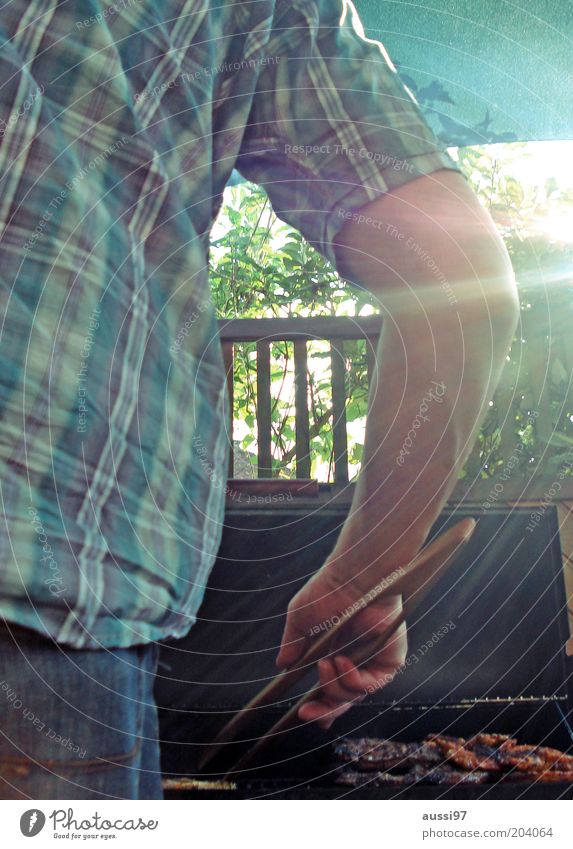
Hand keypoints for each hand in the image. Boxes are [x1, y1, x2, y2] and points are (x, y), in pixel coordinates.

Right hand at [276, 566, 406, 728]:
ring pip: (355, 695)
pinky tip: (341, 660)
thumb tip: (281, 665)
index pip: (331, 687)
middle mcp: (357, 658)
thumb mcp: (300, 620)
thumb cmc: (327, 591)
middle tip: (306, 711)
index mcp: (336, 650)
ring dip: (334, 687)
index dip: (320, 704)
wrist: (352, 577)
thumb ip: (292, 644)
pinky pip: (371, 685)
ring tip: (325, 664)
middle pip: (344, 699)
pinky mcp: (391, 659)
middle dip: (324, 709)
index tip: (303, 713)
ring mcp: (374, 660)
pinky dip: (353, 679)